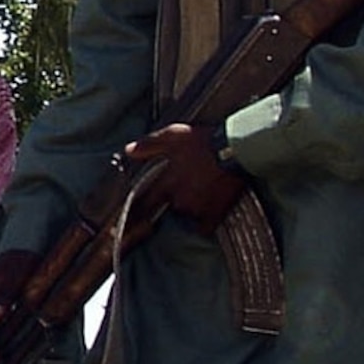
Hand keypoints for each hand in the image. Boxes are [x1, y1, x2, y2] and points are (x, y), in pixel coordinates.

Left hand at [122, 121, 248, 227]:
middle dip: (171, 203)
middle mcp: (178, 198)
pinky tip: (207, 215)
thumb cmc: (204, 141)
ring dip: (188, 209)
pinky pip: (204, 227)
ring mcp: (196, 208)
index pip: (146, 201)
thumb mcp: (173, 135)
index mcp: (167, 182)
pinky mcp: (215, 213)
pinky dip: (204, 224)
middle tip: (182, 193)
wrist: (235, 149)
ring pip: (186, 215)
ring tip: (199, 195)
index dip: (140, 208)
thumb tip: (128, 151)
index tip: (134, 216)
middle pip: (168, 208)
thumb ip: (149, 144)